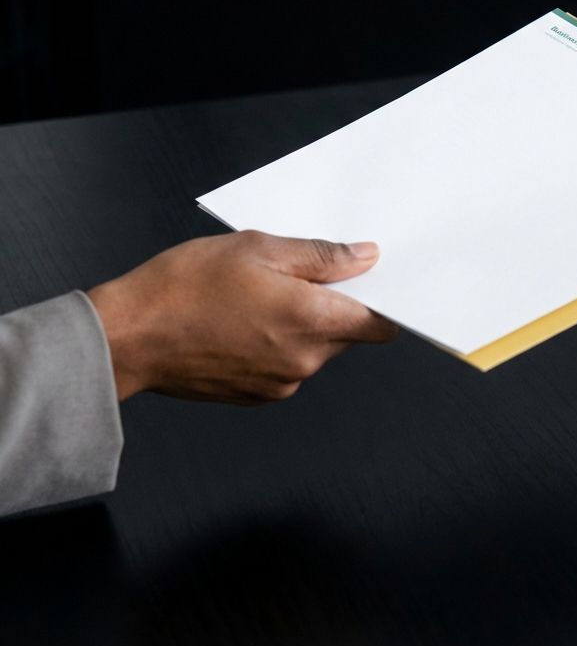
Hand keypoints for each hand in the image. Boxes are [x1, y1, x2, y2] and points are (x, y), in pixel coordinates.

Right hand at [87, 231, 398, 403]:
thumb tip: (364, 257)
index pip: (379, 324)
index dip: (381, 302)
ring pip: (314, 348)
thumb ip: (320, 256)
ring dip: (301, 324)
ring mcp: (282, 382)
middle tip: (293, 275)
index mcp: (311, 320)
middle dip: (331, 305)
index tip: (369, 284)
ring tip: (256, 297)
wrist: (126, 338)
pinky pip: (287, 365)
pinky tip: (242, 322)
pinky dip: (276, 344)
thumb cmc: (183, 288)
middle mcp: (304, 360)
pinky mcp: (259, 396)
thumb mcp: (257, 249)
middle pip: (346, 333)